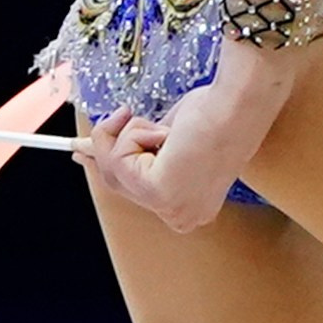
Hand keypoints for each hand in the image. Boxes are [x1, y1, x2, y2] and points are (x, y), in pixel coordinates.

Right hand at [79, 36, 297, 231]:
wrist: (238, 104)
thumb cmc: (216, 113)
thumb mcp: (167, 135)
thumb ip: (136, 147)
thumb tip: (97, 145)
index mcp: (189, 209)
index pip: (135, 195)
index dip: (107, 169)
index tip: (83, 153)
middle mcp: (182, 218)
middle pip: (117, 184)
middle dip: (103, 151)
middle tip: (89, 131)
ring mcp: (171, 209)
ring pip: (114, 168)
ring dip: (129, 134)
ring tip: (161, 127)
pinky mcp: (159, 191)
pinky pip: (120, 157)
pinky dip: (135, 133)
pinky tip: (166, 132)